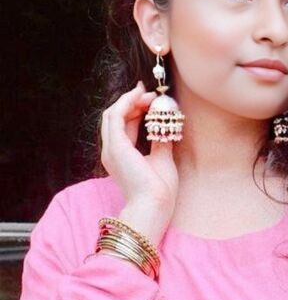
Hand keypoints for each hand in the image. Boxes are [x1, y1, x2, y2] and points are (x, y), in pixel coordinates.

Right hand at [100, 82, 178, 219]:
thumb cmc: (159, 191)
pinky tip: (141, 98)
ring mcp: (111, 149)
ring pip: (112, 114)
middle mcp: (111, 152)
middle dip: (132, 102)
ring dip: (129, 100)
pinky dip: (127, 103)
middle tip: (149, 94)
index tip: (150, 100)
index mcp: (120, 157)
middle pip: (115, 117)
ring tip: (147, 94)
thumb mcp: (162, 159)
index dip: (135, 110)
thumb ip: (160, 142)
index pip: (124, 126)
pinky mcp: (115, 146)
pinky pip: (116, 116)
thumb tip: (166, 126)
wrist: (153, 206)